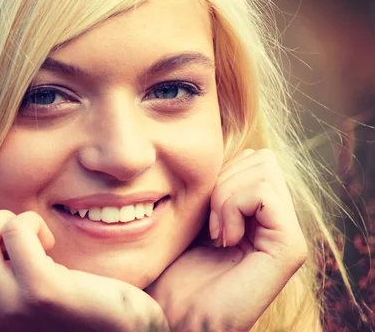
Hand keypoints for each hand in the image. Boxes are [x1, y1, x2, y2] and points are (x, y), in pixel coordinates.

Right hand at [0, 208, 168, 331]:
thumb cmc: (66, 306)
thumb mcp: (11, 289)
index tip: (0, 240)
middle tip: (17, 237)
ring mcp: (6, 306)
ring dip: (5, 220)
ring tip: (33, 241)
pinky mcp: (40, 291)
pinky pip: (17, 229)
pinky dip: (34, 223)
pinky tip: (51, 245)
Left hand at [146, 149, 307, 330]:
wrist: (174, 313)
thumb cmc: (175, 267)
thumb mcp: (194, 214)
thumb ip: (219, 186)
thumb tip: (234, 150)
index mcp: (259, 215)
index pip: (254, 158)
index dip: (221, 173)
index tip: (202, 212)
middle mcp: (278, 223)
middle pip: (262, 158)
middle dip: (223, 180)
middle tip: (209, 222)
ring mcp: (286, 236)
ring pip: (263, 168)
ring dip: (224, 195)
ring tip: (215, 232)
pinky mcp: (289, 248)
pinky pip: (263, 193)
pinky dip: (233, 206)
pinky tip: (223, 239)